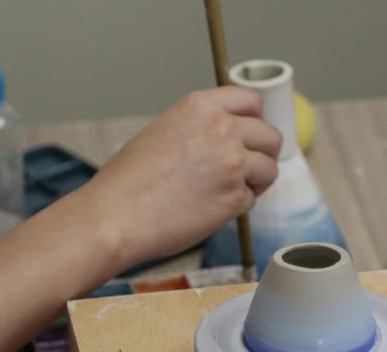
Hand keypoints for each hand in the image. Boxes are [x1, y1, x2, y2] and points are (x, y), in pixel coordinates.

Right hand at [75, 86, 281, 267]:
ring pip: (269, 169)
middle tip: (246, 169)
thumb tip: (229, 137)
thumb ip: (201, 128)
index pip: (252, 101)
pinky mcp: (236, 197)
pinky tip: (211, 208)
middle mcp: (222, 129)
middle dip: (263, 153)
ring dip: (255, 181)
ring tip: (225, 191)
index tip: (252, 134)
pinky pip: (252, 199)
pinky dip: (238, 206)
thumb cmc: (129, 181)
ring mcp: (233, 163)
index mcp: (200, 106)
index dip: (256, 120)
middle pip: (271, 136)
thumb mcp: (163, 131)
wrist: (116, 215)